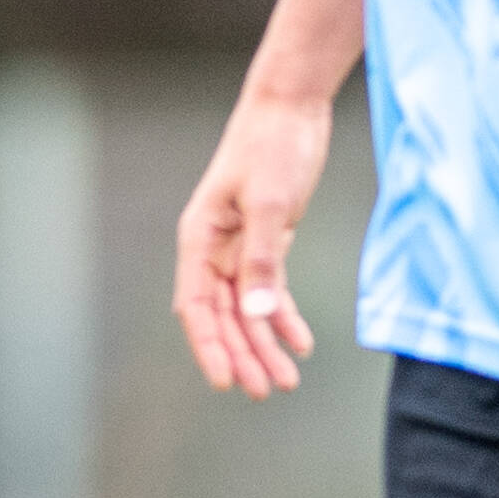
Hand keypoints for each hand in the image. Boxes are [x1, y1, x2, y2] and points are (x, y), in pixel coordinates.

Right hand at [174, 90, 329, 396]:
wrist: (291, 107)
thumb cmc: (272, 146)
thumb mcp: (268, 203)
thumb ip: (262, 259)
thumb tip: (259, 315)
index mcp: (199, 239)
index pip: (197, 307)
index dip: (209, 346)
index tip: (226, 381)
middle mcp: (214, 248)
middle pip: (223, 316)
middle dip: (243, 355)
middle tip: (266, 390)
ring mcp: (240, 246)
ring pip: (248, 309)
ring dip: (265, 344)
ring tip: (286, 380)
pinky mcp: (268, 240)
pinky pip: (270, 290)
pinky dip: (284, 317)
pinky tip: (301, 342)